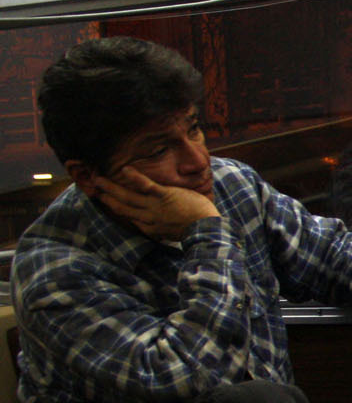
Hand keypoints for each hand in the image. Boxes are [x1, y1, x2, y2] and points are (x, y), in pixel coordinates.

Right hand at [91, 168, 219, 238]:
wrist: (207, 228)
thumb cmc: (196, 229)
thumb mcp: (174, 233)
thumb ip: (163, 230)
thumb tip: (157, 230)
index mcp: (151, 228)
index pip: (130, 218)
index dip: (117, 210)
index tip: (108, 203)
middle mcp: (148, 218)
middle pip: (122, 207)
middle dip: (107, 198)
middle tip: (93, 190)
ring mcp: (155, 206)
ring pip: (128, 197)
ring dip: (111, 188)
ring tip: (98, 180)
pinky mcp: (164, 196)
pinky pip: (146, 186)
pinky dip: (135, 178)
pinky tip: (124, 169)